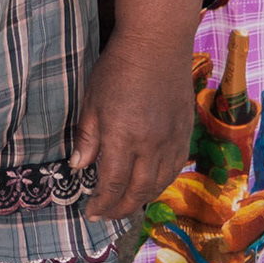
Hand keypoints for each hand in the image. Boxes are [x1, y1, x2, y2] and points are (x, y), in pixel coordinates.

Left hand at [71, 32, 195, 219]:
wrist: (156, 47)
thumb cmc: (117, 69)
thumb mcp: (91, 101)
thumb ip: (87, 137)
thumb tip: (79, 166)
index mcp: (122, 137)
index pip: (113, 183)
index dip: (102, 202)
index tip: (90, 212)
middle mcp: (150, 145)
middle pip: (138, 190)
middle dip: (121, 208)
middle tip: (106, 215)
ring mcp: (171, 141)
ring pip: (159, 183)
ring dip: (142, 199)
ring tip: (125, 205)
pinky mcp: (185, 134)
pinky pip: (175, 169)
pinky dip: (161, 183)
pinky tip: (150, 185)